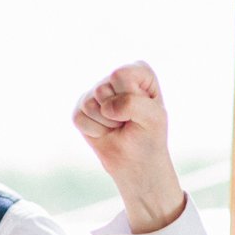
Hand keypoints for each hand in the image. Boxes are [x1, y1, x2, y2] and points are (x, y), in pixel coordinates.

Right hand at [72, 61, 187, 233]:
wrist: (136, 163)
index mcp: (138, 72)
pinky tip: (105, 132)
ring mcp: (96, 92)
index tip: (142, 111)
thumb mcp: (154, 118)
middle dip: (118, 113)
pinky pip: (80, 118)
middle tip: (128, 122)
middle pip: (103, 89)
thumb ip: (134, 103)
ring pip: (90, 105)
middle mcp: (115, 77)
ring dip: (107, 123)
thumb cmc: (149, 137)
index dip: (131, 97)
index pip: (122, 75)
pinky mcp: (81, 109)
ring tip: (118, 127)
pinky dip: (95, 131)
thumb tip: (105, 107)